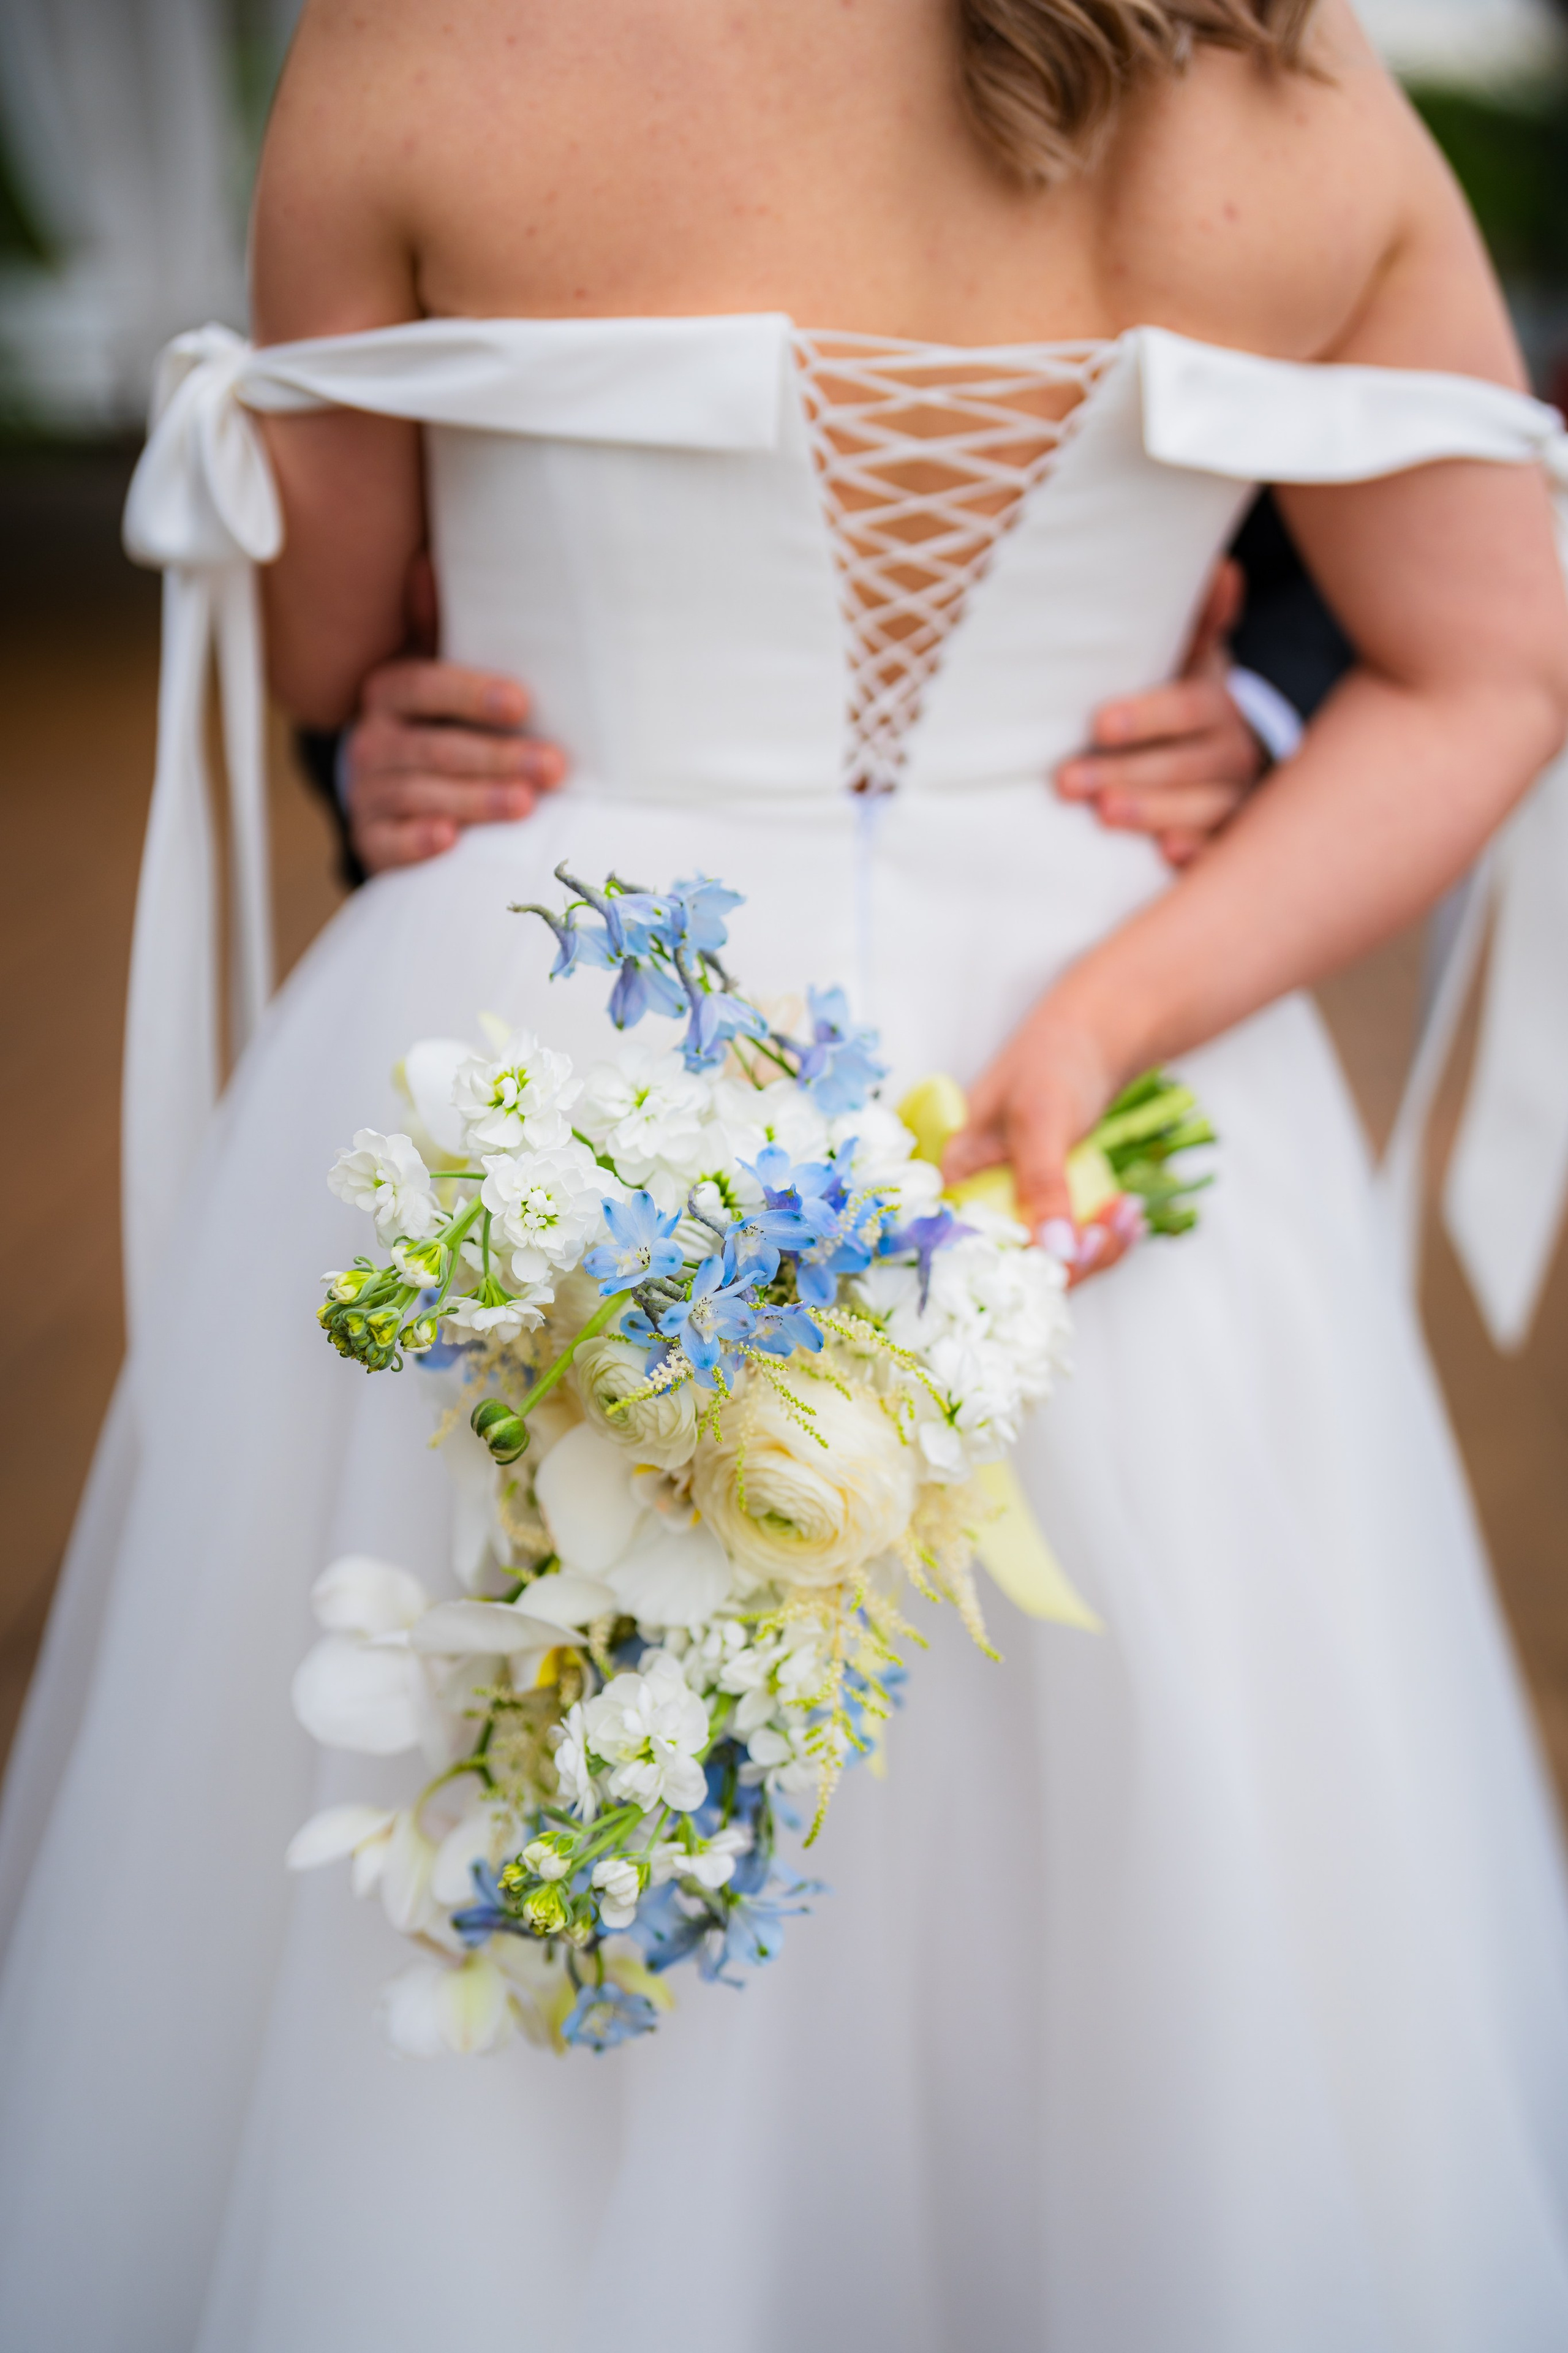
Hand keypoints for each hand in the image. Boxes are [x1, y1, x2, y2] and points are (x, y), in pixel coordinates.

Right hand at [345, 658, 567, 872]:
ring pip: (418, 793)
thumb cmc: (449, 743)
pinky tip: (449, 838)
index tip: (522, 704)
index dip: (472, 695)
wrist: (396, 805)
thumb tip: (552, 668)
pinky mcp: (369, 838)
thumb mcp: (454, 709)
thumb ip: (486, 693)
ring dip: (476, 799)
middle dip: (498, 757)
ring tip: (524, 803)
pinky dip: (417, 840)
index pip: (424, 687)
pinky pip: (389, 841)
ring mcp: (367, 791)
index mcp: (391, 695)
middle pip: (434, 747)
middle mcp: (372, 741)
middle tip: (551, 767)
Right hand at [941, 993, 1129, 1275]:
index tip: (1068, 1256)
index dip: (1018, 1269)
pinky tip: (1129, 1216)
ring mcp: (1016, 1205)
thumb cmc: (1050, 1064)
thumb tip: (1057, 1252)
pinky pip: (1073, 1243)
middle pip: (1015, 1264)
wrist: (1088, 1041)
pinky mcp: (1049, 1207)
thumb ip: (1043, 1185)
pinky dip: (1105, 1238)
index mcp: (956, 1179)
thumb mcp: (1040, 1121)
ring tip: (1127, 1216)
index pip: (971, 1251)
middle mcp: (979, 1200)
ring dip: (1096, 1250)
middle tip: (1107, 1234)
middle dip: (1070, 1260)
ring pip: (1050, 1259)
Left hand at [1054, 559, 1265, 866]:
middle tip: (1068, 782)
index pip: (1186, 706)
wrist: (1219, 758)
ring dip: (1152, 812)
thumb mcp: (1185, 660)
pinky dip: (1198, 854)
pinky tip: (1169, 856)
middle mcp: (1231, 750)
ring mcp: (1233, 799)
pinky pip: (1220, 851)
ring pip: (1203, 810)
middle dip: (1126, 773)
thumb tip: (1222, 568)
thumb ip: (1194, 620)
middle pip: (1185, 765)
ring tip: (1104, 815)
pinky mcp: (1229, 840)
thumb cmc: (1180, 703)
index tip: (1100, 724)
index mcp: (1212, 703)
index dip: (1146, 715)